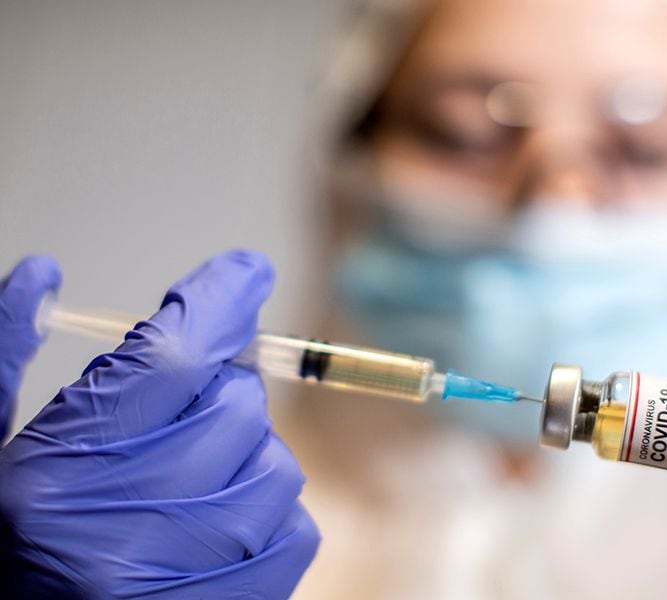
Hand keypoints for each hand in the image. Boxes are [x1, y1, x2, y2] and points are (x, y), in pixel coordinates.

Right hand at [0, 250, 318, 598]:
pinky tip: (218, 521)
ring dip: (245, 452)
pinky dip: (268, 509)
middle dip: (218, 388)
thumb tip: (44, 273)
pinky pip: (298, 525)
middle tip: (184, 408)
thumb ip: (7, 357)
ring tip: (191, 476)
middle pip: (235, 404)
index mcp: (56, 480)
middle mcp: (128, 532)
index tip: (245, 271)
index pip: (169, 358)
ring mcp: (193, 580)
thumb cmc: (9, 546)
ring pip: (276, 463)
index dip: (219, 300)